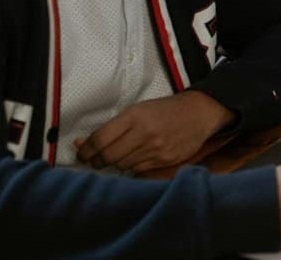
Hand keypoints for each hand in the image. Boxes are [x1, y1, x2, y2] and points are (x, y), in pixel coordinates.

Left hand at [74, 90, 233, 174]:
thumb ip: (113, 127)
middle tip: (93, 160)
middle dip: (96, 161)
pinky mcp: (164, 160)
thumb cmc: (165, 110)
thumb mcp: (138, 110)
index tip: (81, 153)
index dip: (85, 150)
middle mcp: (144, 133)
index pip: (100, 139)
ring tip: (116, 157)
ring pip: (121, 166)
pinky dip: (131, 167)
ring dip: (114, 164)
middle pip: (108, 157)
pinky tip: (134, 159)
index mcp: (135, 116)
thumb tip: (82, 143)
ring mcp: (156, 149)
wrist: (199, 113)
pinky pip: (138, 170)